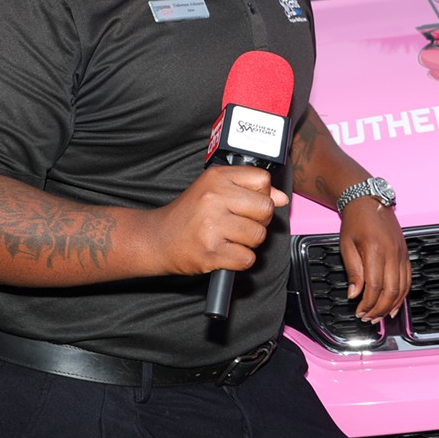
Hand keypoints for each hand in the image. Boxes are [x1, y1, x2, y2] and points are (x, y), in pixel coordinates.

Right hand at [151, 164, 288, 275]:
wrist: (158, 239)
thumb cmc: (188, 214)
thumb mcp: (214, 189)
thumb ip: (249, 188)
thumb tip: (281, 197)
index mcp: (217, 178)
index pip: (263, 180)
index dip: (261, 194)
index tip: (249, 202)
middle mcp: (214, 199)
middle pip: (266, 209)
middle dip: (258, 220)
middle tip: (240, 223)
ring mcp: (212, 226)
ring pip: (258, 236)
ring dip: (249, 242)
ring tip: (230, 237)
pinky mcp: (211, 253)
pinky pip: (247, 258)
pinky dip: (240, 259)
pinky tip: (226, 251)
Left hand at [338, 199, 410, 322]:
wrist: (369, 201)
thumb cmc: (356, 221)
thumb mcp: (346, 245)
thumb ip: (353, 271)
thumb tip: (354, 295)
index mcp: (375, 250)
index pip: (374, 286)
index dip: (367, 303)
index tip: (359, 311)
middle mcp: (392, 253)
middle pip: (391, 290)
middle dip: (379, 309)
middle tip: (368, 318)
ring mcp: (402, 253)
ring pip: (402, 288)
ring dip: (391, 305)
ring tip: (379, 315)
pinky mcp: (406, 254)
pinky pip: (408, 279)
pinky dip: (403, 295)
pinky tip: (395, 305)